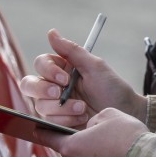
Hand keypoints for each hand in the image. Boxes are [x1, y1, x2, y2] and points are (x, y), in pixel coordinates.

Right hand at [19, 29, 143, 128]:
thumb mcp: (95, 67)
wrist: (125, 115)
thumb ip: (72, 51)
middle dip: (43, 90)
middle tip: (60, 95)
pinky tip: (81, 120)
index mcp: (61, 69)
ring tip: (83, 109)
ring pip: (40, 105)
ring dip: (62, 108)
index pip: (40, 64)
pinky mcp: (58, 124)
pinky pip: (48, 122)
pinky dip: (65, 120)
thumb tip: (51, 32)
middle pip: (29, 85)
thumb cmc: (113, 89)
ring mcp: (54, 107)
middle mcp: (54, 87)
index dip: (48, 71)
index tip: (65, 78)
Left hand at [34, 108, 146, 156]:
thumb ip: (93, 121)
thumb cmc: (128, 137)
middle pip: (74, 154)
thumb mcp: (109, 115)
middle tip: (105, 140)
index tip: (36, 130)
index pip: (50, 139)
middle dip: (85, 147)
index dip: (43, 133)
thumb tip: (92, 131)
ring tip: (117, 153)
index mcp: (71, 148)